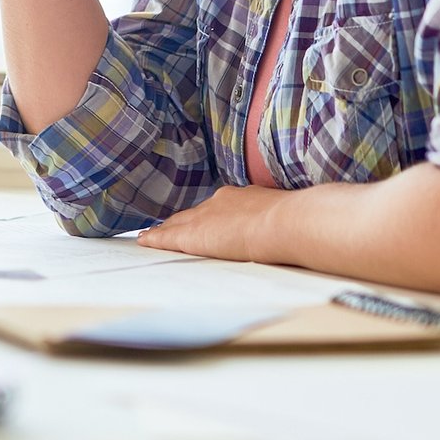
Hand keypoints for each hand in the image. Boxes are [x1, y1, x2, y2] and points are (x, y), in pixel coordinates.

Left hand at [138, 186, 289, 261]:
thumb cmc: (295, 221)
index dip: (205, 216)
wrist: (286, 222)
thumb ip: (275, 218)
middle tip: (166, 228)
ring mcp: (205, 217)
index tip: (202, 221)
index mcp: (240, 198)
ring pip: (177, 224)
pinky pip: (168, 237)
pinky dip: (155, 239)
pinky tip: (144, 241)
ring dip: (165, 230)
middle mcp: (218, 203)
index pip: (216, 209)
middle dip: (179, 222)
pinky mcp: (195, 235)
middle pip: (192, 214)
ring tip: (152, 236)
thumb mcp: (283, 215)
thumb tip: (288, 223)